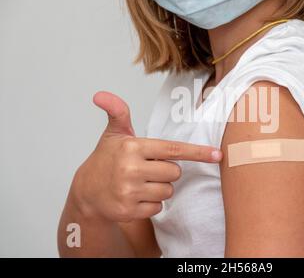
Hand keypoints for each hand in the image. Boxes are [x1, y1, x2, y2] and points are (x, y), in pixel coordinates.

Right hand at [71, 91, 221, 222]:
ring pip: (168, 191)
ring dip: (160, 188)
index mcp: (132, 147)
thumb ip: (117, 112)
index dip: (197, 152)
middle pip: (175, 172)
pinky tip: (135, 197)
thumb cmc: (106, 160)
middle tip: (148, 169)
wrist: (85, 192)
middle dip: (166, 172)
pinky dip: (151, 204)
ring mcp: (129, 191)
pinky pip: (158, 207)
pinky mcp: (129, 210)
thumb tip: (100, 94)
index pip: (173, 149)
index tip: (217, 155)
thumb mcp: (113, 134)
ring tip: (140, 183)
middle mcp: (131, 169)